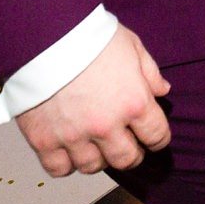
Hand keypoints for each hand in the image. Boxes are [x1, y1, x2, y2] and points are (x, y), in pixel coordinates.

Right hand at [15, 25, 170, 177]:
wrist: (42, 35)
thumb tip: (162, 90)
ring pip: (93, 167)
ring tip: (95, 145)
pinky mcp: (44, 140)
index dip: (158, 139)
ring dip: (98, 158)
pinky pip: (59, 168)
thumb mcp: (131, 45)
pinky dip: (65, 163)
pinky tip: (68, 150)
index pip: (157, 136)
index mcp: (133, 102)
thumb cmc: (88, 36)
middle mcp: (106, 125)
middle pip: (126, 159)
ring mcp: (74, 136)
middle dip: (131, 155)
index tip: (153, 139)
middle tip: (126, 146)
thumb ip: (149, 71)